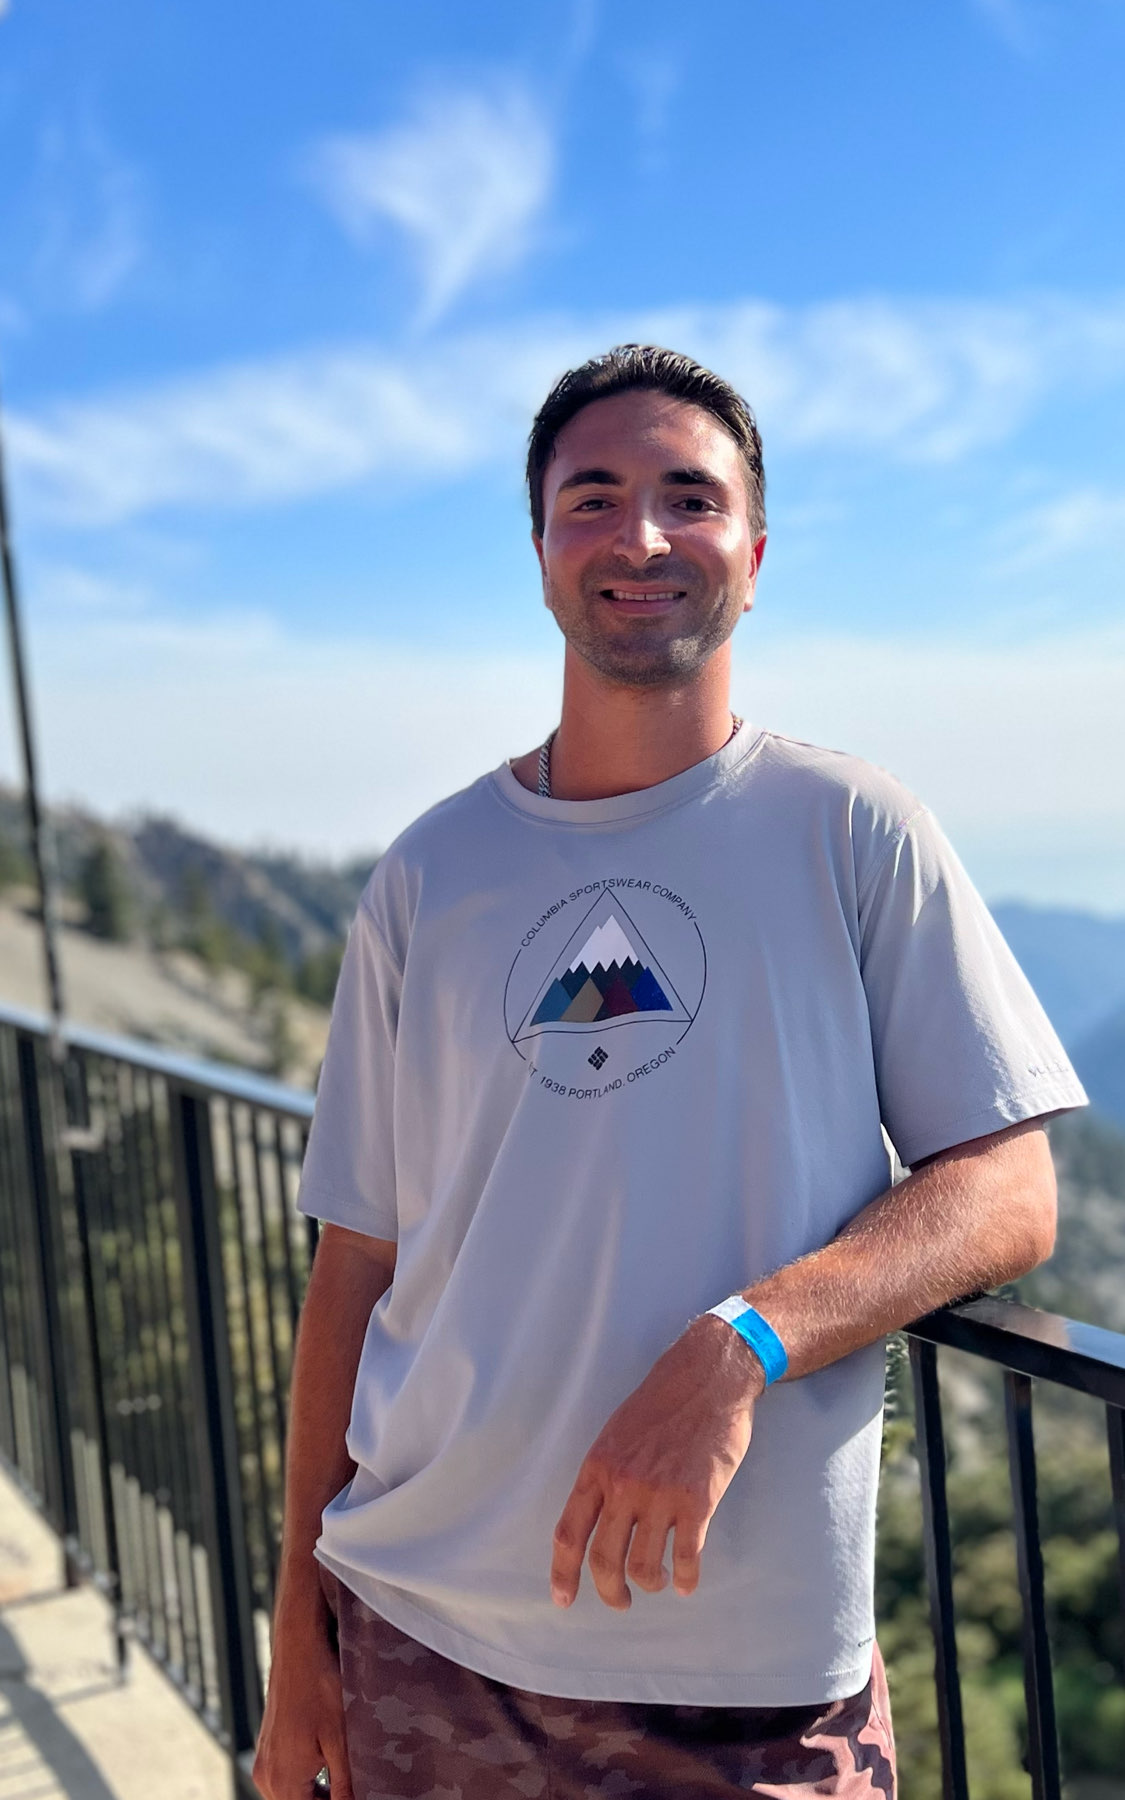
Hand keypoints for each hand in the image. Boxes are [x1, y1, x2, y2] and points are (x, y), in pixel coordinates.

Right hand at [252, 1592, 353, 1799]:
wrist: (298, 1645)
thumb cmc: (320, 1687)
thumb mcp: (341, 1740)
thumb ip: (345, 1785)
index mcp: (283, 1782)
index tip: (360, 1794)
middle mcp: (266, 1777)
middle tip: (360, 1789)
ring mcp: (264, 1761)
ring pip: (294, 1795)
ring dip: (319, 1794)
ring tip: (350, 1780)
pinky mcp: (267, 1746)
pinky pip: (288, 1776)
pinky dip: (309, 1779)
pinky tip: (331, 1766)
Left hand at [550, 1315, 762, 1611]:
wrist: (708, 1378)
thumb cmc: (661, 1403)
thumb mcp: (616, 1433)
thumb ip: (604, 1475)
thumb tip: (595, 1518)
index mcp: (597, 1467)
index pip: (568, 1532)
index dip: (563, 1573)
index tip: (564, 1600)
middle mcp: (624, 1484)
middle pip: (604, 1560)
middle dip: (609, 1591)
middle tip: (619, 1601)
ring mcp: (661, 1494)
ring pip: (645, 1567)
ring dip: (650, 1585)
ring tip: (658, 1582)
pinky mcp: (698, 1500)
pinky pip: (688, 1557)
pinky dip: (687, 1578)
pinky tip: (688, 1582)